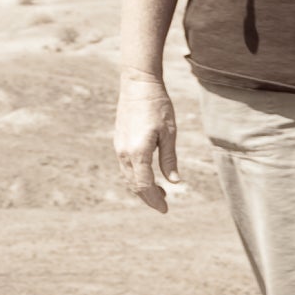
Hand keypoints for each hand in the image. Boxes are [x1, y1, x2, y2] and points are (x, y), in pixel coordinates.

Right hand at [112, 73, 183, 212]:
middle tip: (164, 205)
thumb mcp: (169, 133)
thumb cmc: (158, 106)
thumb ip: (169, 159)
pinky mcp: (119, 141)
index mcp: (138, 152)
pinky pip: (126, 166)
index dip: (154, 200)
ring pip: (128, 176)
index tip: (165, 209)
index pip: (144, 186)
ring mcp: (119, 147)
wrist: (138, 84)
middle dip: (148, 197)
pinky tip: (148, 174)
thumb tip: (175, 182)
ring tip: (159, 192)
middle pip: (134, 185)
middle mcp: (125, 152)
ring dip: (142, 187)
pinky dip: (136, 176)